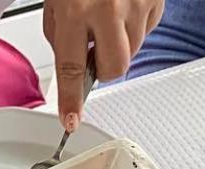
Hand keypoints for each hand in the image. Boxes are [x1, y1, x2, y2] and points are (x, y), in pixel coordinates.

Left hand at [44, 0, 164, 131]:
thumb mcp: (56, 2)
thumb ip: (63, 36)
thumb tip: (75, 68)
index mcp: (75, 11)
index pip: (72, 69)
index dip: (72, 100)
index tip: (71, 121)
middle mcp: (108, 9)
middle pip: (113, 68)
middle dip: (104, 70)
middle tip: (95, 54)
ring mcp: (137, 3)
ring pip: (132, 51)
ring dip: (119, 45)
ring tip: (108, 19)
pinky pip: (147, 30)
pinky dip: (135, 27)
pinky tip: (125, 8)